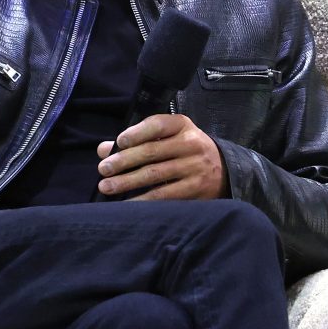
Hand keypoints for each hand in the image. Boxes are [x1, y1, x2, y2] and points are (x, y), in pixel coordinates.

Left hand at [95, 113, 224, 200]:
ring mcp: (194, 167)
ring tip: (107, 187)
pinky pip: (164, 195)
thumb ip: (137, 140)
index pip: (157, 125)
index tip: (119, 142)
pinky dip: (142, 200)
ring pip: (155, 174)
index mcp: (182, 125)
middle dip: (124, 161)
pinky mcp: (195, 189)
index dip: (136, 133)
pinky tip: (126, 203)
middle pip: (151, 152)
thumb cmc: (186, 151)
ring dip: (127, 182)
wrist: (224, 171)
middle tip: (103, 169)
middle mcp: (191, 144)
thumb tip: (104, 149)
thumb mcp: (168, 137)